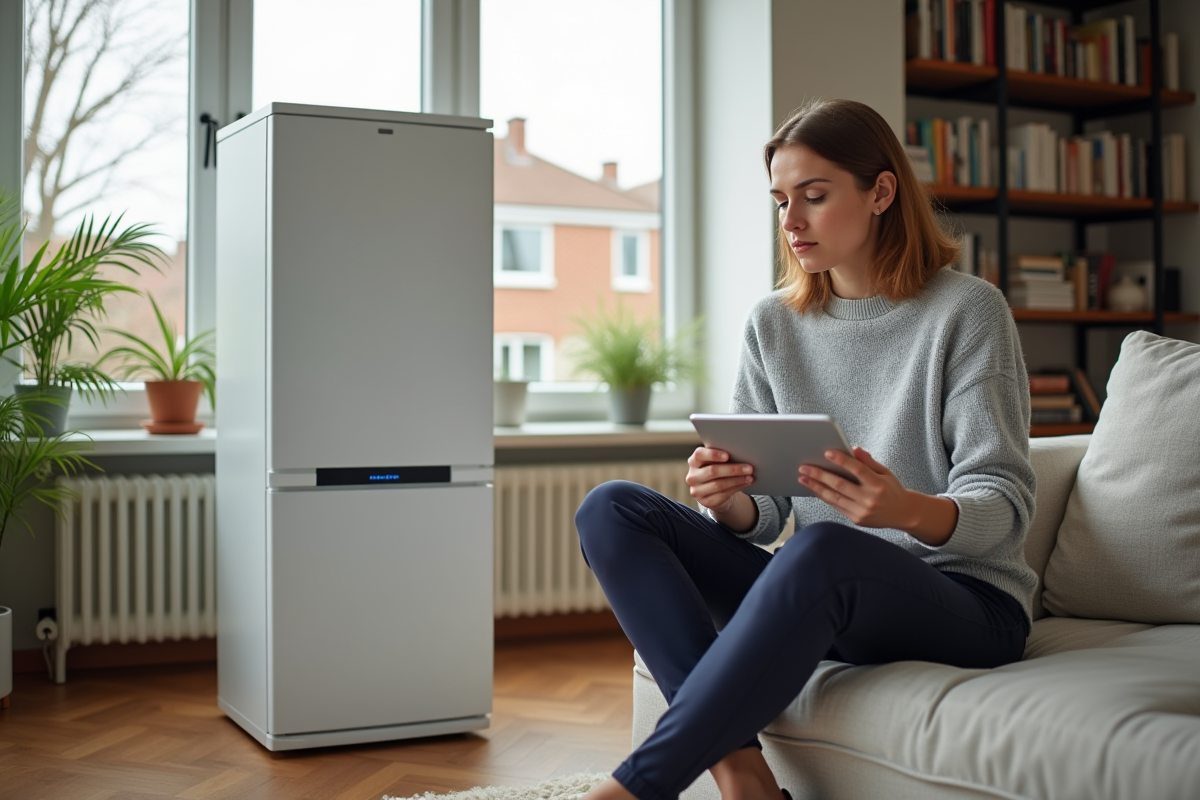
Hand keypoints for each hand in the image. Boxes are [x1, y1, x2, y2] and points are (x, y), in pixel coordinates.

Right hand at [686, 447, 753, 513]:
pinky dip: (737, 488)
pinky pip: (723, 494)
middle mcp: (692, 476)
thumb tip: (741, 454)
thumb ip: (722, 457)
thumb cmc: (717, 470)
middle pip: (713, 471)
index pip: (699, 455)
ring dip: (737, 480)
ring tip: (750, 477)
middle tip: (749, 468)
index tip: (727, 455)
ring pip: (719, 484)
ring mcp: (697, 490)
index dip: (713, 454)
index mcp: (693, 461)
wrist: (714, 491)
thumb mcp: (715, 462)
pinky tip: (746, 483)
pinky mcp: (705, 501)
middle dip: (733, 469)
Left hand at [798, 446, 917, 528]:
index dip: (842, 460)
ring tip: (803, 478)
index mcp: (879, 484)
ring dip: (816, 487)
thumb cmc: (892, 489)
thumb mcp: (885, 472)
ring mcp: (862, 511)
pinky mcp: (857, 519)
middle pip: (841, 485)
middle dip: (820, 475)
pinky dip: (824, 497)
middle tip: (804, 467)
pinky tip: (814, 489)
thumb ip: (868, 461)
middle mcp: (870, 499)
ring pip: (834, 498)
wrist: (903, 513)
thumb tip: (854, 448)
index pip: (858, 470)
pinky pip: (836, 506)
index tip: (827, 453)